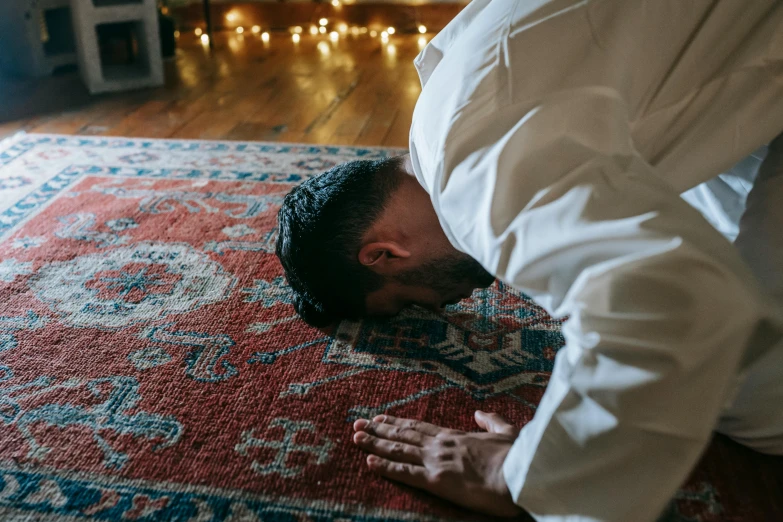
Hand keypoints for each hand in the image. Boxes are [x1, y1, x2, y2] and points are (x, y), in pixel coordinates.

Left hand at [353, 411, 523, 516]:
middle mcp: (440, 445)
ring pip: (398, 451)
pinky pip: (404, 473)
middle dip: (378, 430)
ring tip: (356, 437)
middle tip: (357, 423)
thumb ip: (491, 420)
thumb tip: (480, 413)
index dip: (397, 423)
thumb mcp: (506, 431)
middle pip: (402, 436)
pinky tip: (369, 462)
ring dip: (374, 444)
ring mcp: (436, 461)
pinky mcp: (435, 480)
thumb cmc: (516, 456)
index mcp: (455, 436)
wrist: (519, 474)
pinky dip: (385, 467)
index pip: (419, 427)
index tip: (380, 418)